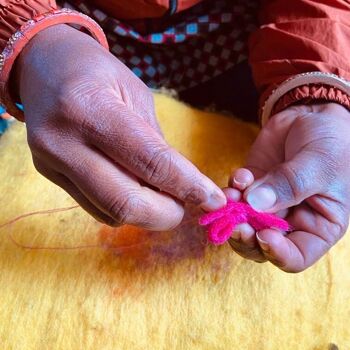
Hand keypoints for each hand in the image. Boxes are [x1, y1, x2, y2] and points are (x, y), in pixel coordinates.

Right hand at [16, 25, 225, 229]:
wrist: (43, 66)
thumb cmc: (97, 73)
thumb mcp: (136, 95)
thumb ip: (155, 143)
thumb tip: (179, 185)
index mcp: (90, 108)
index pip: (150, 161)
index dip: (188, 186)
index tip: (214, 200)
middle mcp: (64, 142)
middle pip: (125, 202)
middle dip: (166, 214)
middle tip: (186, 205)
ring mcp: (51, 164)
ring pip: (110, 212)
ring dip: (147, 213)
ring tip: (162, 195)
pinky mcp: (49, 177)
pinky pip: (96, 208)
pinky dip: (125, 208)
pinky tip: (134, 189)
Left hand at [227, 103, 349, 271]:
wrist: (312, 115)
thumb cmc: (331, 142)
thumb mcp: (319, 164)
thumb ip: (290, 185)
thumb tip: (255, 204)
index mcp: (318, 226)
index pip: (296, 257)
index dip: (277, 253)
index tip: (263, 236)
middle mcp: (291, 220)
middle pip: (261, 245)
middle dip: (245, 236)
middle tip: (236, 223)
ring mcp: (268, 203)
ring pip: (243, 223)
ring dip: (234, 213)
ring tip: (233, 195)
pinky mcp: (252, 186)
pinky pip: (235, 196)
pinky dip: (233, 189)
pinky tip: (240, 175)